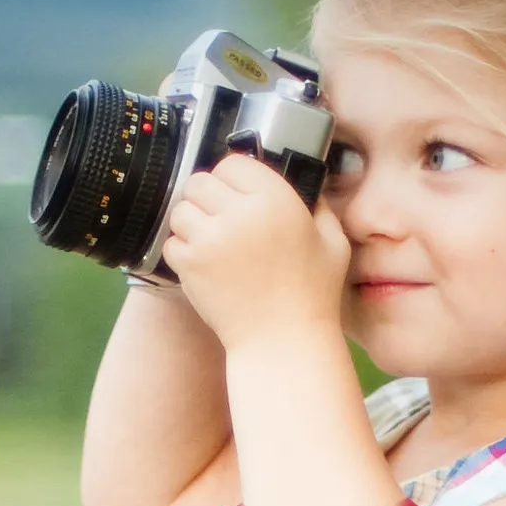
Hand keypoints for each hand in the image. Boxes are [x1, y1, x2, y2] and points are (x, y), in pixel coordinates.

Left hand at [159, 152, 351, 353]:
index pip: (233, 163)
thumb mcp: (333, 242)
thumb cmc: (312, 296)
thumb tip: (306, 186)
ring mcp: (210, 239)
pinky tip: (203, 263)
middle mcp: (239, 213)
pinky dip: (183, 250)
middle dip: (207, 197)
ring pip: (181, 209)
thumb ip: (318, 206)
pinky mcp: (191, 266)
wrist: (283, 342)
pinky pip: (172, 242)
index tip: (238, 194)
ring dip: (192, 222)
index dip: (233, 178)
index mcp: (275, 200)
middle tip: (219, 217)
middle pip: (200, 181)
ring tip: (209, 240)